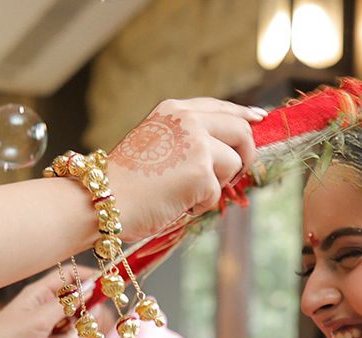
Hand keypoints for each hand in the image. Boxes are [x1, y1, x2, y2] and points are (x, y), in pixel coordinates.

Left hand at [0, 270, 89, 337]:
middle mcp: (44, 312)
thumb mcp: (40, 318)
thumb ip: (69, 304)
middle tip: (75, 328)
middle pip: (80, 311)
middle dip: (80, 325)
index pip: (72, 277)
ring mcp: (43, 334)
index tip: (109, 289)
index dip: (91, 280)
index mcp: (41, 295)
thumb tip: (92, 286)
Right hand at [108, 98, 263, 239]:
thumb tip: (227, 152)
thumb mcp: (156, 143)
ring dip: (216, 187)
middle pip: (241, 132)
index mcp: (174, 110)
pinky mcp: (201, 173)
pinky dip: (199, 206)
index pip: (221, 107)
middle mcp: (188, 121)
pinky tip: (175, 204)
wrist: (103, 198)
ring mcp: (197, 145)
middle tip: (236, 175)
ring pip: (233, 166)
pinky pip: (217, 194)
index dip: (244, 116)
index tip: (259, 120)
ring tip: (185, 194)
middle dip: (246, 156)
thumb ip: (187, 139)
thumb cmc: (125, 181)